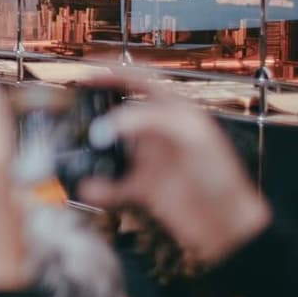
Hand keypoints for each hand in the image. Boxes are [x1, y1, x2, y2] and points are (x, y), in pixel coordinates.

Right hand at [74, 68, 269, 267]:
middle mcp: (159, 133)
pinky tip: (88, 188)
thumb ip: (149, 121)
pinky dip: (98, 187)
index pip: (141, 80)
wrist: (228, 226)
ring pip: (111, 148)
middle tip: (69, 108)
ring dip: (91, 149)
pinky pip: (112, 185)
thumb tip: (106, 124)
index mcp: (175, 112)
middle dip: (95, 108)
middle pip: (119, 112)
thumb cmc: (220, 177)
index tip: (88, 69)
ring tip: (71, 146)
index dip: (115, 71)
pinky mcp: (144, 188)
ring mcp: (150, 160)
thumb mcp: (190, 136)